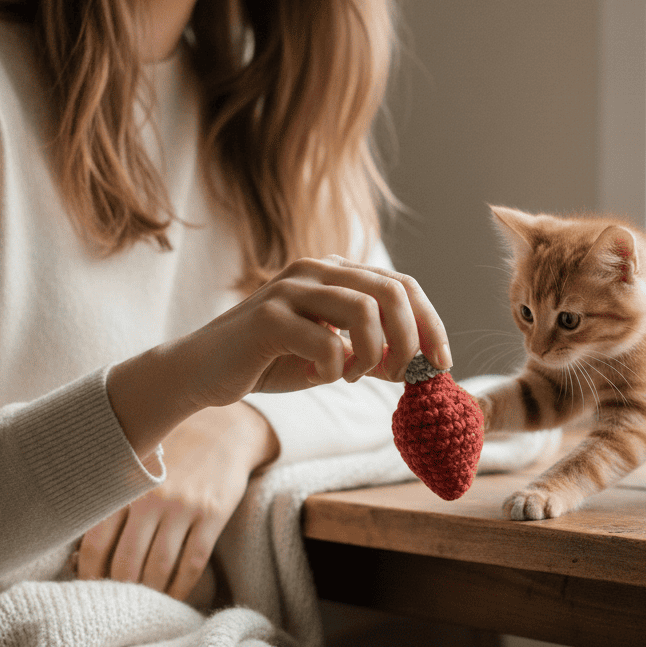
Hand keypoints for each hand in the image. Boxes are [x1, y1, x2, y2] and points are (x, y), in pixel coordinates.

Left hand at [77, 402, 277, 602]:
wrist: (225, 429)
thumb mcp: (137, 466)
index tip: (88, 591)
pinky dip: (181, 587)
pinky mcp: (213, 514)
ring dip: (150, 594)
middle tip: (115, 606)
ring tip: (142, 606)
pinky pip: (193, 562)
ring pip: (159, 567)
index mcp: (126, 487)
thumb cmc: (171, 453)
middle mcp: (152, 498)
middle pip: (126, 562)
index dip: (88, 575)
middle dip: (119, 591)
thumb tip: (78, 557)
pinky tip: (173, 597)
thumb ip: (113, 500)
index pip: (95, 544)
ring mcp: (184, 507)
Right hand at [108, 255, 451, 461]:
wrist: (204, 372)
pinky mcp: (268, 317)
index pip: (402, 284)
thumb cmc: (273, 360)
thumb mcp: (336, 356)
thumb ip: (376, 354)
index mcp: (337, 272)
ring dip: (373, 354)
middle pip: (392, 292)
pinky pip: (327, 344)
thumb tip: (424, 366)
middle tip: (403, 375)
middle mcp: (317, 269)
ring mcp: (291, 289)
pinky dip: (334, 369)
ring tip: (353, 376)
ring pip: (364, 311)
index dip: (430, 323)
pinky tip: (316, 376)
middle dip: (410, 339)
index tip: (441, 363)